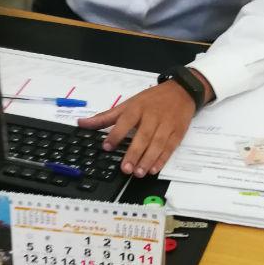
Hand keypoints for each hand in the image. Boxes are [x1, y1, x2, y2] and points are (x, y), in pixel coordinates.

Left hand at [78, 80, 197, 176]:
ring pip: (157, 144)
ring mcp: (166, 124)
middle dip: (134, 153)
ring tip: (139, 173)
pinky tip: (154, 169)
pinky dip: (163, 159)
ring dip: (148, 160)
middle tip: (125, 169)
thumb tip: (81, 123)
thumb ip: (105, 117)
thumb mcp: (128, 104)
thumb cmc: (151, 100)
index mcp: (137, 108)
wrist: (182, 91)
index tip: (107, 147)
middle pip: (143, 136)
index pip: (125, 122)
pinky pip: (170, 147)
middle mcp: (152, 116)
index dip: (116, 134)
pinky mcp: (178, 132)